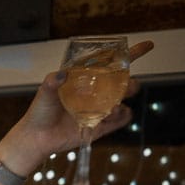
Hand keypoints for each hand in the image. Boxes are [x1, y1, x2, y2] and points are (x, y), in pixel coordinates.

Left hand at [10, 42, 152, 158]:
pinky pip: (121, 119)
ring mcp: (100, 109)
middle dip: (130, 83)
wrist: (37, 138)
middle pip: (124, 82)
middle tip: (125, 87)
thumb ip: (52, 82)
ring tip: (112, 108)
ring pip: (125, 100)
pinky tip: (112, 116)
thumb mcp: (44, 93)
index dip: (131, 54)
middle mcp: (97, 92)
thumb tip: (61, 73)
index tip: (147, 46)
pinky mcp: (101, 126)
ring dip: (124, 101)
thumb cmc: (40, 112)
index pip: (112, 63)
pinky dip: (122, 116)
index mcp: (87, 79)